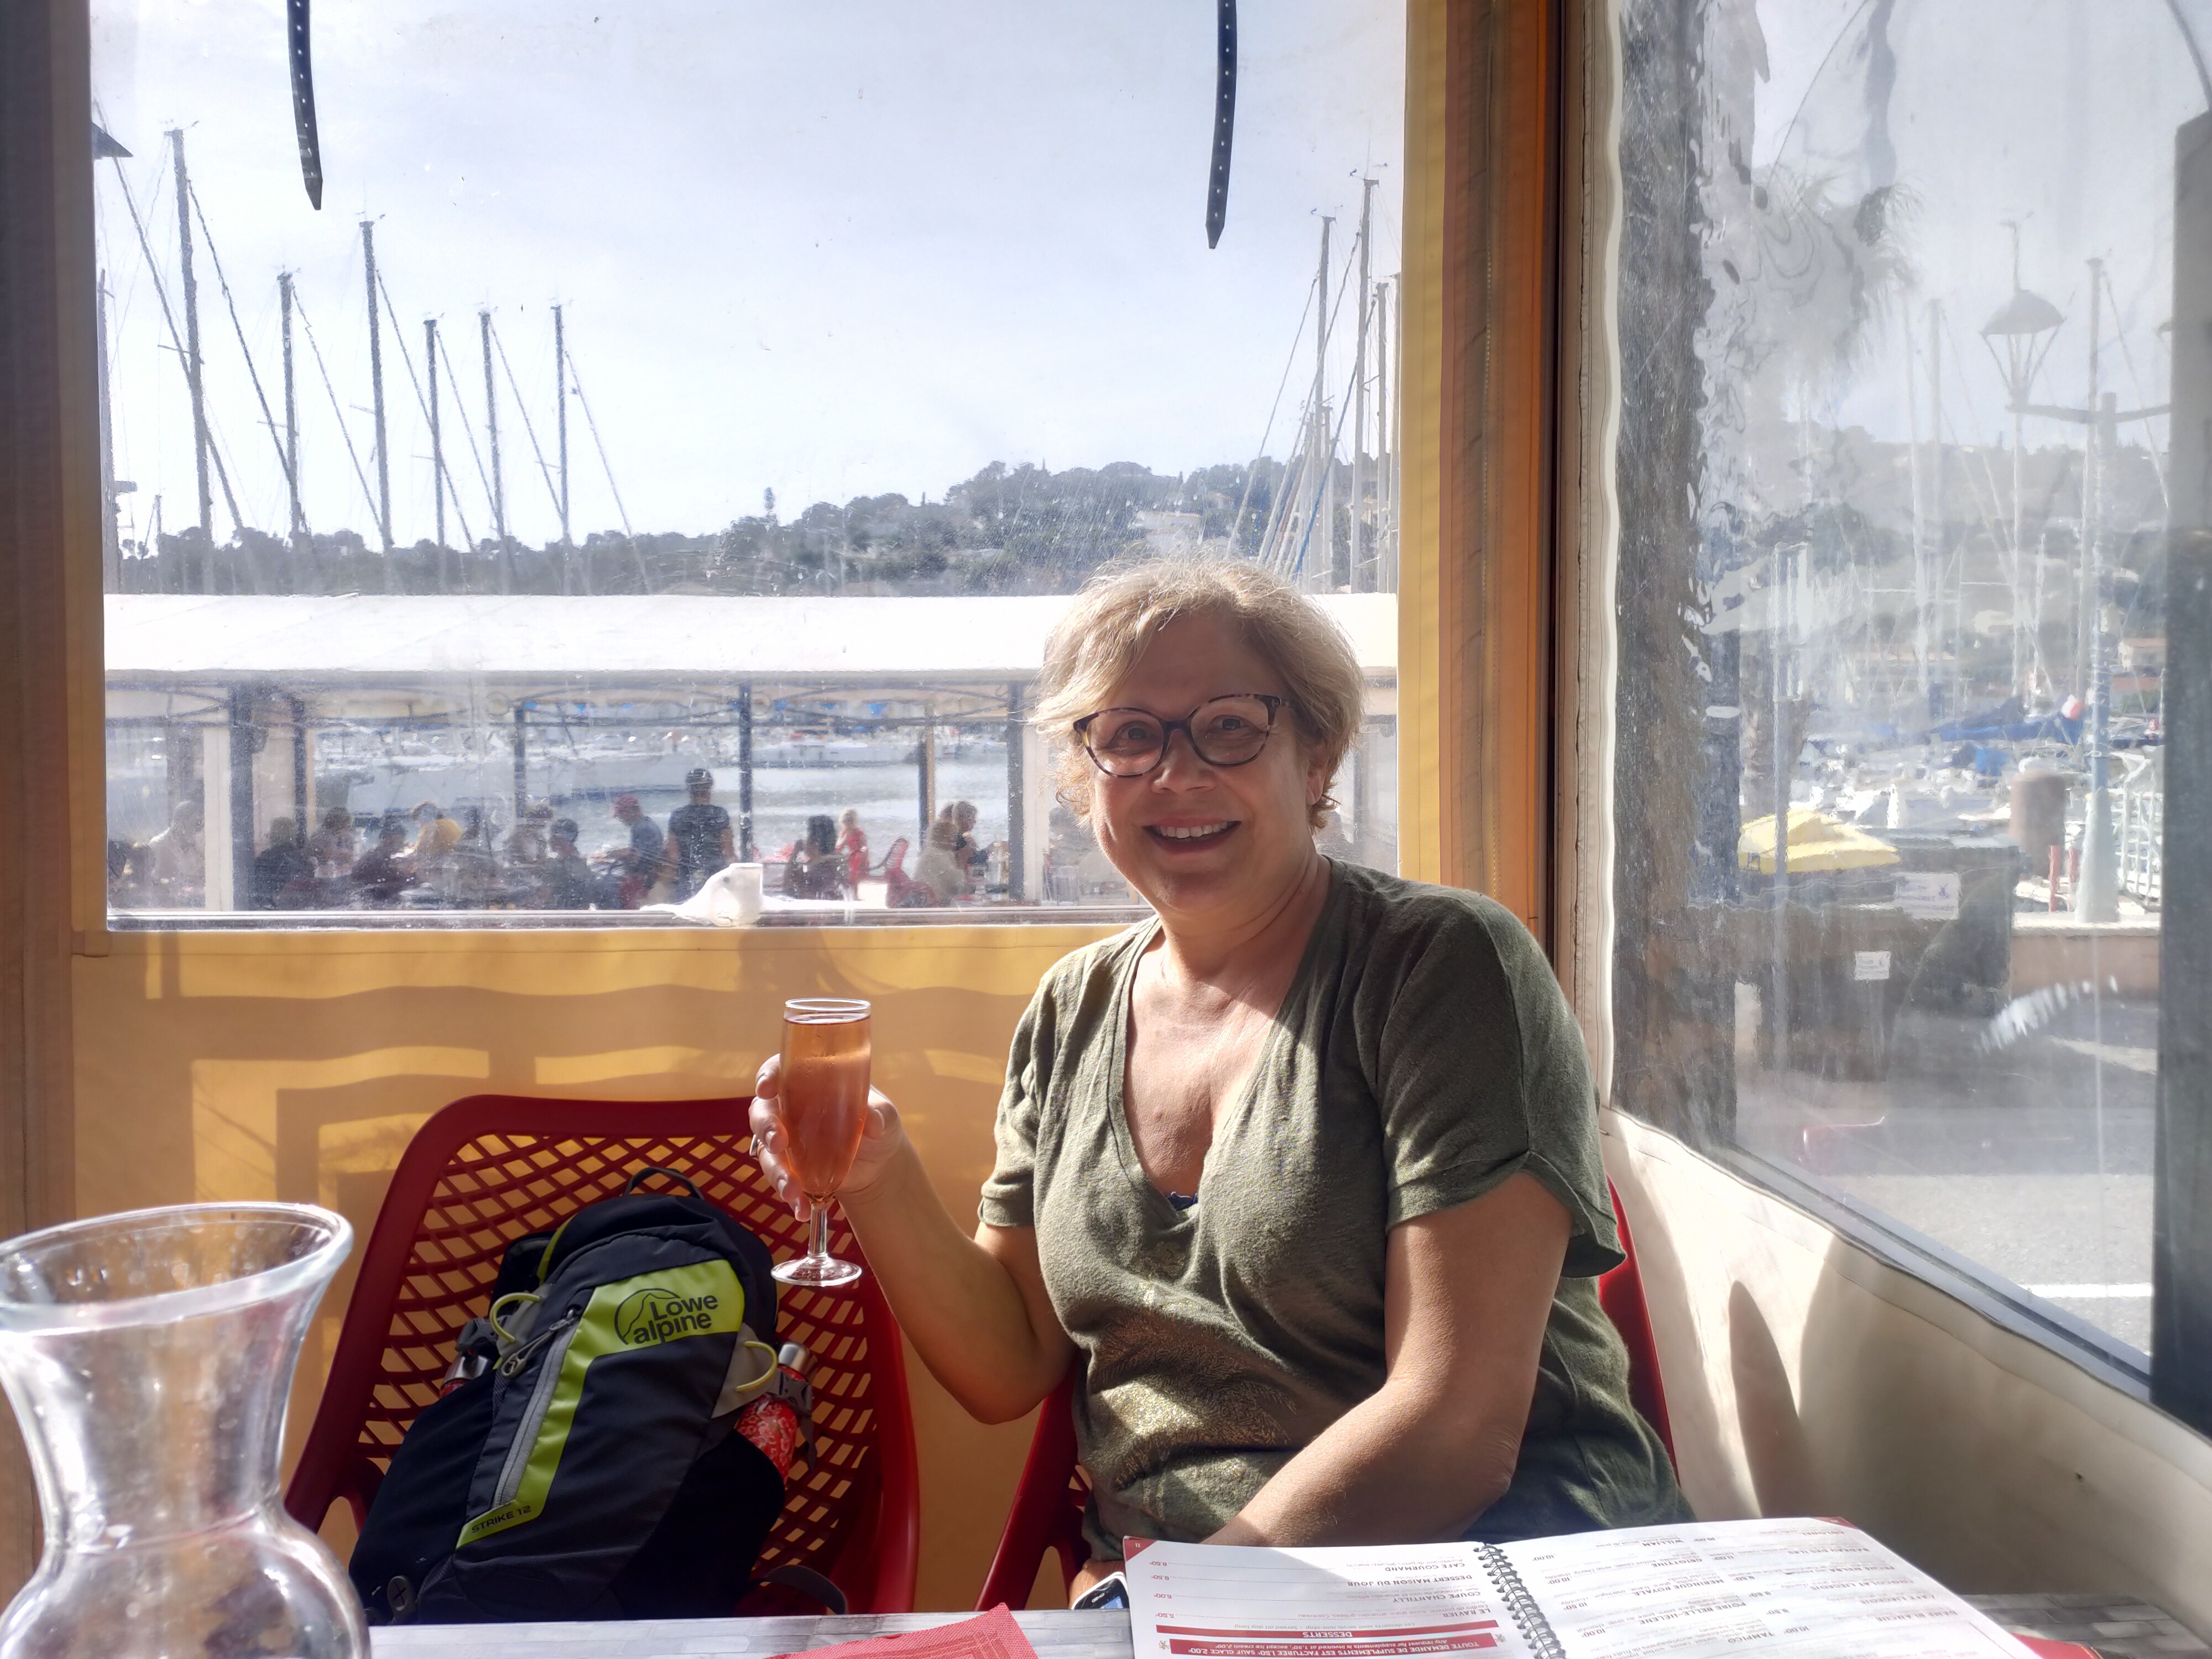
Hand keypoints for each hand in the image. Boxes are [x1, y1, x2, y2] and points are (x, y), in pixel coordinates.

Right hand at [750, 1053, 906, 1219]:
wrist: (880, 1162)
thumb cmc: (877, 1122)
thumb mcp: (884, 1114)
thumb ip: (878, 1113)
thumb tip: (873, 1123)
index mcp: (808, 1082)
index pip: (779, 1071)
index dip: (768, 1076)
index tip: (767, 1087)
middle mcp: (790, 1109)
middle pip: (763, 1112)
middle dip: (766, 1127)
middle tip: (778, 1143)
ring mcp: (787, 1141)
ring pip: (767, 1152)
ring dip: (776, 1172)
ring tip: (792, 1191)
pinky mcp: (791, 1168)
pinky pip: (781, 1179)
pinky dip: (790, 1196)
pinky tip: (802, 1210)